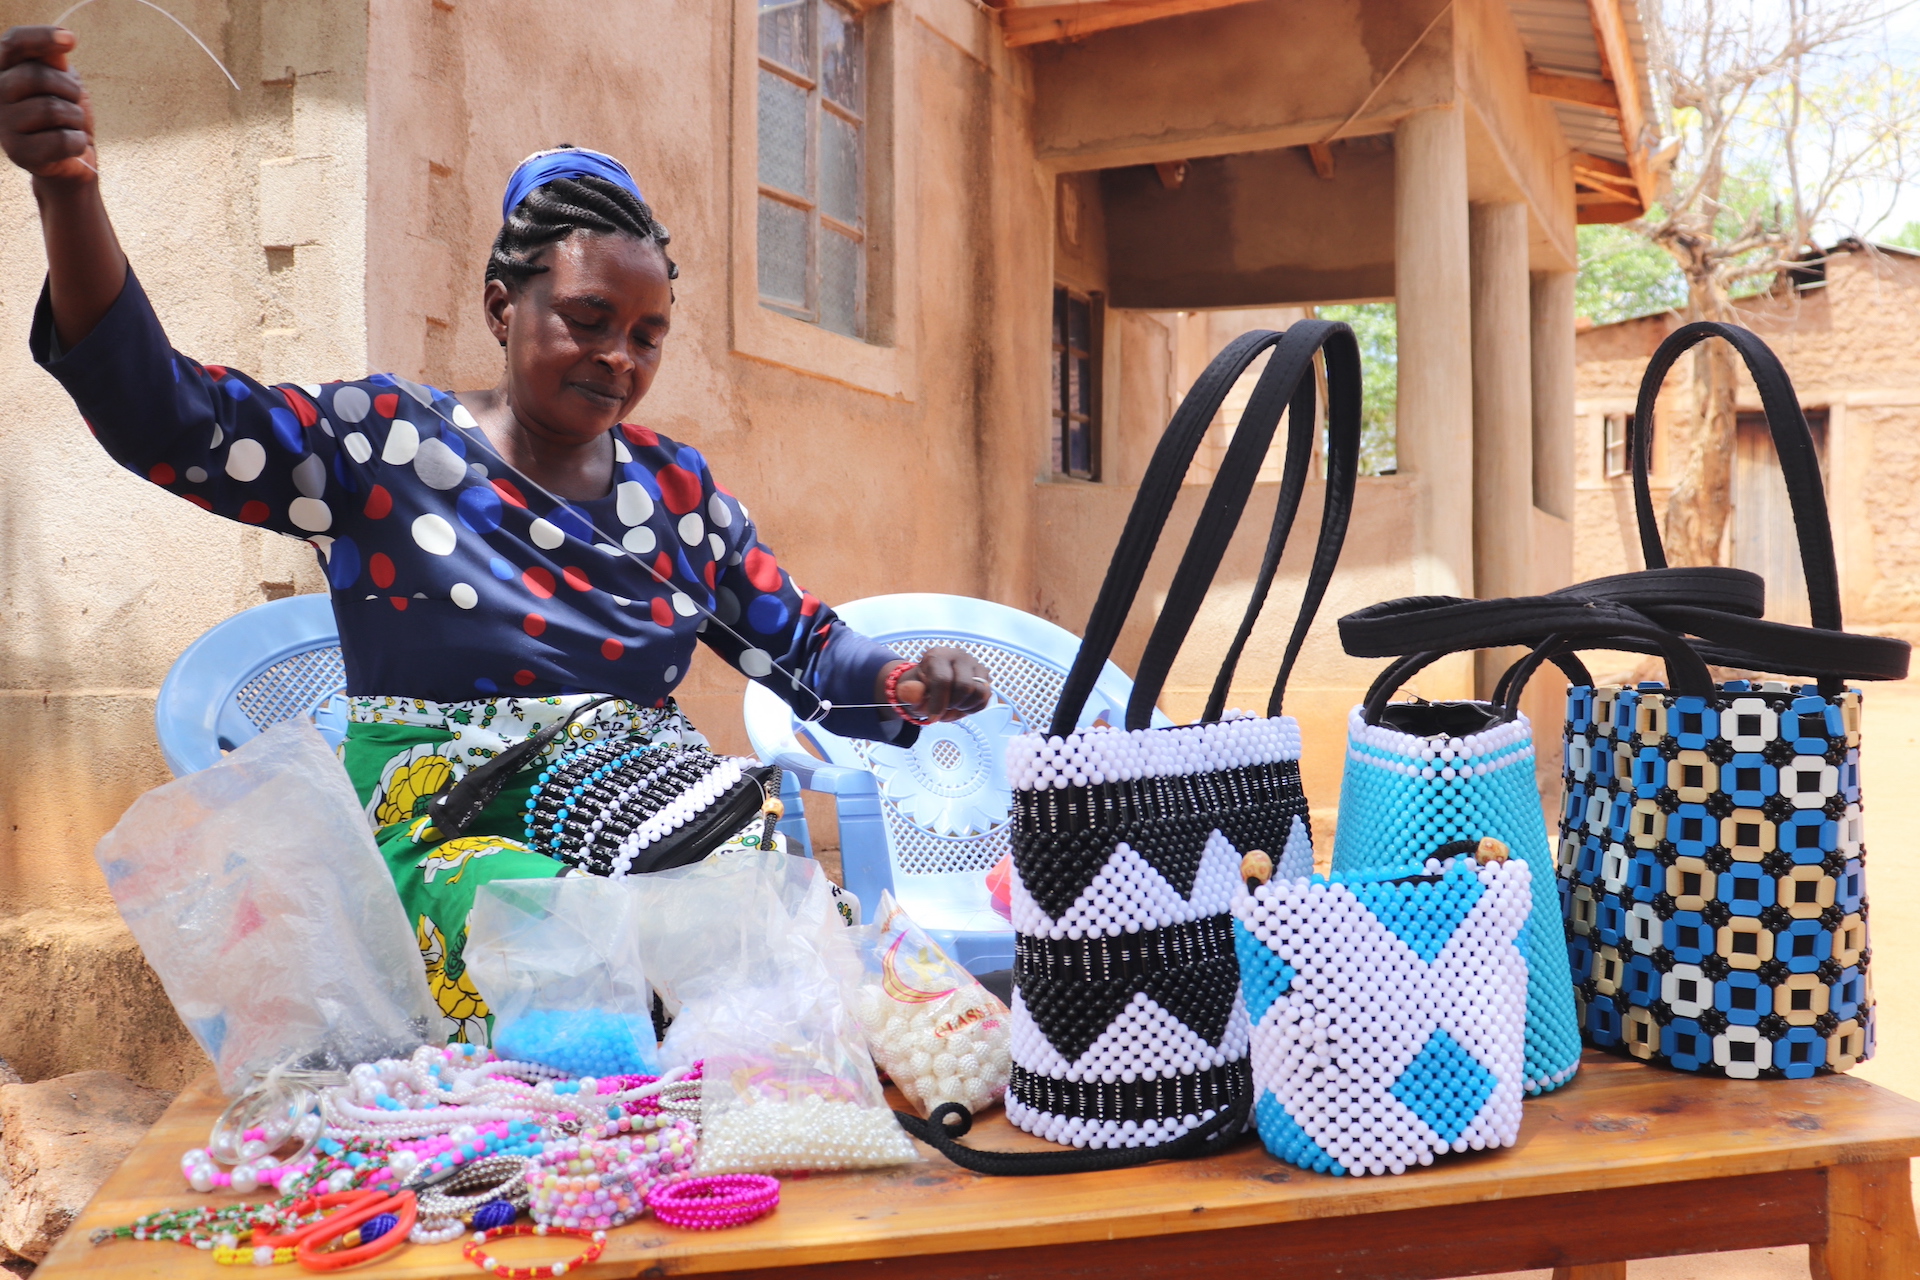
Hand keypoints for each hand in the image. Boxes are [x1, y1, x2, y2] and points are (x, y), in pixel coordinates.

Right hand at [1, 27, 96, 182]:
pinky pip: (61, 140)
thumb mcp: (61, 79)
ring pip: (51, 110)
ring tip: (70, 124)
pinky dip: (78, 141)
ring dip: (75, 117)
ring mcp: (3, 125)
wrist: (72, 157)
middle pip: (37, 77)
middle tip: (73, 100)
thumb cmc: (65, 112)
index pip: (14, 44)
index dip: (40, 37)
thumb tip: (63, 40)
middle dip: (69, 88)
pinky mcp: (19, 153)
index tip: (71, 39)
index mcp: (2, 71)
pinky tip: (72, 144)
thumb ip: (54, 59)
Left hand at [879, 647, 991, 723]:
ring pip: (980, 692)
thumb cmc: (920, 688)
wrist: (931, 684)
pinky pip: (986, 698)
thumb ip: (909, 692)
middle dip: (952, 705)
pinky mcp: (985, 676)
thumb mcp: (909, 692)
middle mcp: (959, 655)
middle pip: (965, 687)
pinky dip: (973, 708)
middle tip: (942, 711)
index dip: (939, 703)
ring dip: (964, 707)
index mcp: (938, 655)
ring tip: (951, 709)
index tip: (932, 718)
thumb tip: (911, 691)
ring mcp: (975, 665)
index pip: (943, 680)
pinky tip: (960, 707)